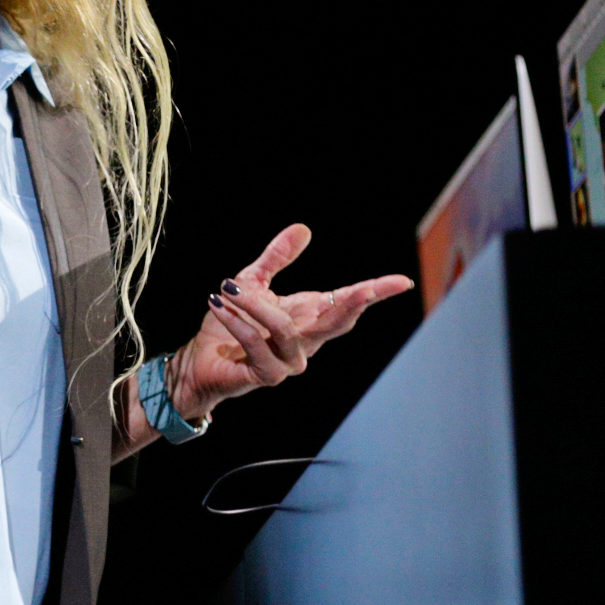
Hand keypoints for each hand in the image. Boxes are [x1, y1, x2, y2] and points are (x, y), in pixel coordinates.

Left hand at [177, 224, 412, 418]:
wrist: (200, 362)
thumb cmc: (229, 326)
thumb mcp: (252, 283)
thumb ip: (277, 258)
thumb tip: (303, 228)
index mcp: (309, 318)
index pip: (348, 302)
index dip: (376, 292)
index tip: (403, 282)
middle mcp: (305, 342)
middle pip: (338, 323)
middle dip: (354, 304)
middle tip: (367, 289)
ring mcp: (289, 362)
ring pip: (284, 329)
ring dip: (255, 305)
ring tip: (227, 288)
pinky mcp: (266, 375)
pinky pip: (256, 345)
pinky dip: (236, 322)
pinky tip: (218, 305)